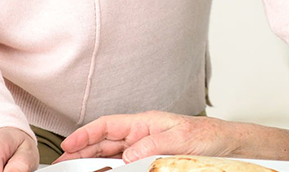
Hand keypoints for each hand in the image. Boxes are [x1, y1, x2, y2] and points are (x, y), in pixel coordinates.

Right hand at [56, 111, 240, 163]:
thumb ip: (152, 145)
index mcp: (144, 122)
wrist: (225, 145)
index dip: (85, 134)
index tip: (67, 144)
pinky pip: (125, 165)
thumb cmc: (206, 135)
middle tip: (62, 164)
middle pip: (103, 142)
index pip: (107, 125)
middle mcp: (141, 134)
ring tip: (75, 170)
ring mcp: (143, 148)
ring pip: (110, 155)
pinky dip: (111, 169)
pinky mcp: (149, 160)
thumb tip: (127, 157)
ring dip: (92, 163)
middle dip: (81, 151)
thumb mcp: (179, 138)